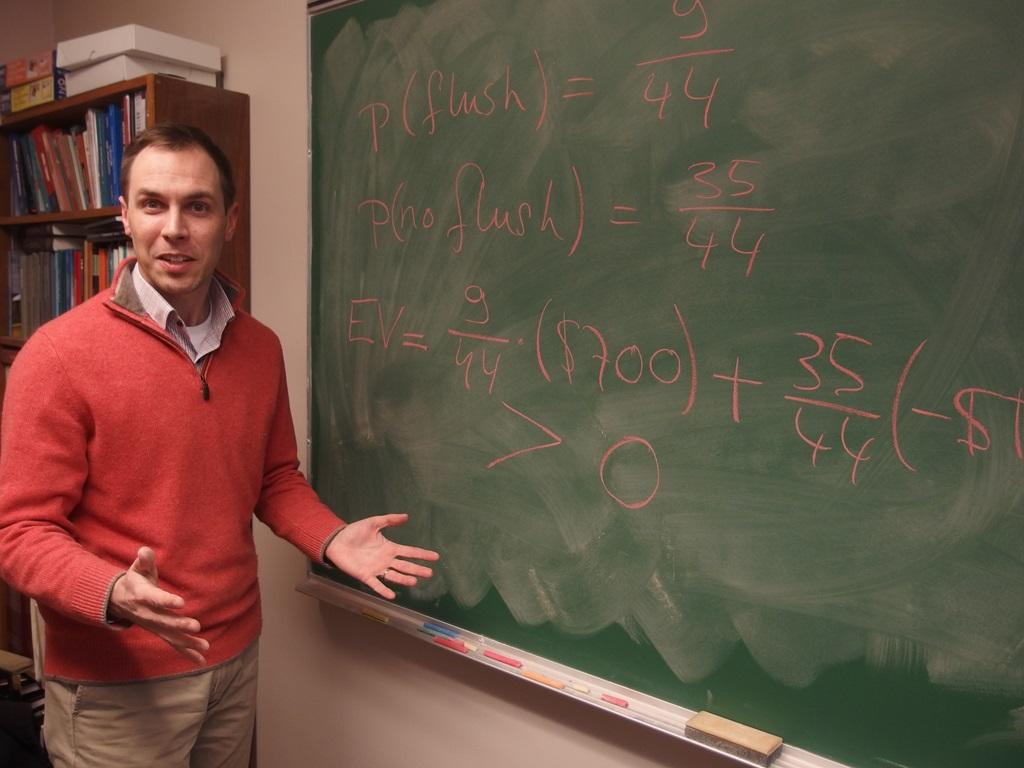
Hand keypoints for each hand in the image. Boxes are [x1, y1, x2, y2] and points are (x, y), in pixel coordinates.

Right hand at [109, 546, 208, 664]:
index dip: (166, 600)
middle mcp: (147, 614)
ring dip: (187, 642)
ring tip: (205, 647)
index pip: (154, 598)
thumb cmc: (135, 581)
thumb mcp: (138, 568)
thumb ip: (144, 560)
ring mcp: (153, 626)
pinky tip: (202, 660)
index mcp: (141, 596)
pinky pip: (173, 644)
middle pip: (163, 621)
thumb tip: (144, 550)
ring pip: (170, 636)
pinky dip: (187, 653)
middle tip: (196, 626)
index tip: (181, 602)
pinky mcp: (159, 632)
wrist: (119, 601)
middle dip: (179, 624)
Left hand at [325, 513, 439, 599]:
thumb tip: (407, 516)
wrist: (336, 541)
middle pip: (405, 566)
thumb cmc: (355, 532)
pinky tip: (392, 595)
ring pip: (394, 576)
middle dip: (417, 570)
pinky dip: (384, 590)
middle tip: (430, 573)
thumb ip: (389, 520)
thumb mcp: (373, 522)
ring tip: (414, 581)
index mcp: (389, 548)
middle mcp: (386, 561)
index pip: (410, 552)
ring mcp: (377, 569)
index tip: (435, 556)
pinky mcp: (366, 576)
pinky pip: (377, 585)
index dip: (422, 554)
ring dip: (404, 580)